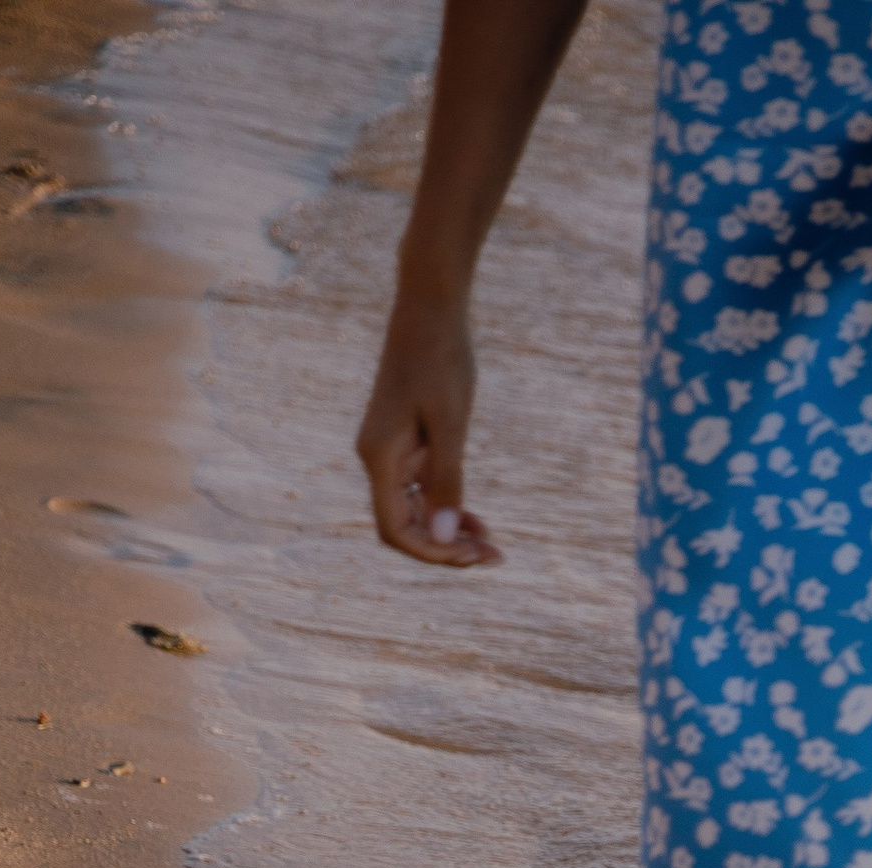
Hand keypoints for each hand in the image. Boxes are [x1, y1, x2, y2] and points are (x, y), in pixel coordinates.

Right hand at [357, 282, 501, 567]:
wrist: (431, 307)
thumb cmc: (441, 358)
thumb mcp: (450, 423)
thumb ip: (447, 481)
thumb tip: (444, 537)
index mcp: (379, 457)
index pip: (397, 530)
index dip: (432, 553)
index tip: (472, 556)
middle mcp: (377, 459)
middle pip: (406, 528)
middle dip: (447, 548)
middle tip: (494, 556)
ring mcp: (390, 452)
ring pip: (416, 513)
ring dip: (450, 532)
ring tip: (491, 544)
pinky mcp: (405, 443)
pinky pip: (422, 490)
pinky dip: (449, 508)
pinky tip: (478, 519)